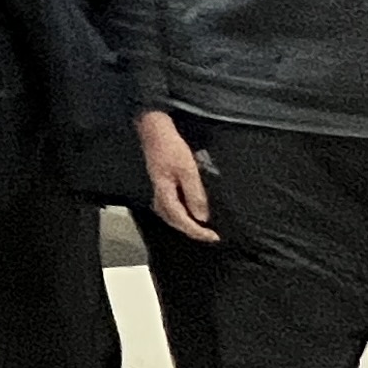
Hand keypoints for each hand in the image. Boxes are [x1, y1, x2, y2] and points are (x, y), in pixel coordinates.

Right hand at [139, 112, 217, 242]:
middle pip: (173, 221)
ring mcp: (158, 189)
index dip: (196, 231)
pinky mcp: (160, 183)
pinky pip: (169, 206)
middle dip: (191, 231)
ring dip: (184, 224)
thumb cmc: (171, 148)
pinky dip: (180, 214)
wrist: (154, 131)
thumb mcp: (188, 170)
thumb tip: (201, 218)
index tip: (213, 236)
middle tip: (209, 235)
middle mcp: (158, 194)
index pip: (180, 219)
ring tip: (200, 228)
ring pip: (169, 215)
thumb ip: (195, 194)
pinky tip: (188, 211)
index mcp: (164, 193)